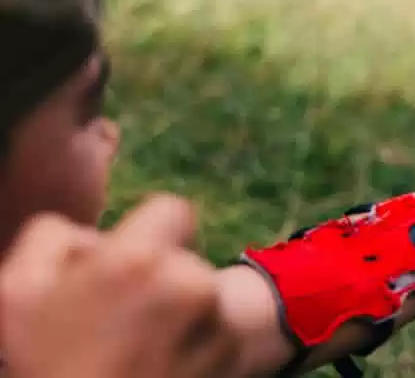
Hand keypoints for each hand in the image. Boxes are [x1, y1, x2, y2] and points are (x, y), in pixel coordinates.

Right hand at [0, 194, 241, 377]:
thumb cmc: (45, 367)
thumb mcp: (16, 294)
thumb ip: (51, 239)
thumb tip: (92, 235)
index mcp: (140, 260)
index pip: (173, 210)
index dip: (149, 235)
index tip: (128, 266)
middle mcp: (191, 286)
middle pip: (186, 260)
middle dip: (160, 279)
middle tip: (121, 321)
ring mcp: (219, 327)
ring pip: (202, 300)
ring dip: (179, 316)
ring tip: (138, 353)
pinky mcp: (234, 360)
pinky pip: (219, 337)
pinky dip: (199, 348)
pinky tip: (162, 369)